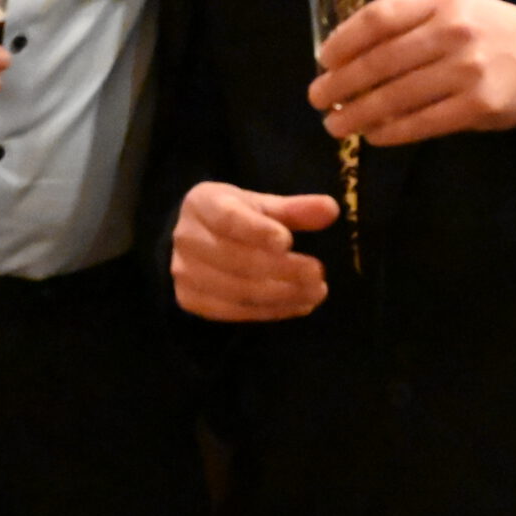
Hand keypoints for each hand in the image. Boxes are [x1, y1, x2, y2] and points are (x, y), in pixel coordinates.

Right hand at [170, 181, 337, 321]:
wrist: (195, 241)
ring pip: (237, 289)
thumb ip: (295, 209)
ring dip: (282, 294)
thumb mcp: (261, 205)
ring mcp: (184, 272)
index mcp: (202, 203)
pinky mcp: (190, 300)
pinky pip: (234, 311)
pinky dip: (271, 311)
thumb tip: (331, 210)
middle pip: (236, 259)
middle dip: (282, 269)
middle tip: (318, 273)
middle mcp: (187, 237)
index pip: (228, 218)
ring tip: (316, 292)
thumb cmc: (235, 218)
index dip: (257, 231)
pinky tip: (298, 305)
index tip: (288, 242)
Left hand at [310, 0, 515, 146]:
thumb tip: (345, 52)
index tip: (322, 60)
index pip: (379, 18)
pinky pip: (422, 123)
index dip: (343, 41)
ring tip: (335, 124)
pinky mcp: (478, 107)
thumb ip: (407, 21)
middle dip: (340, 83)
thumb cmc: (485, 30)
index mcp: (441, 1)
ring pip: (397, 96)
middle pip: (380, 61)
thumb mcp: (451, 7)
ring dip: (358, 114)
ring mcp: (467, 71)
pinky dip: (391, 132)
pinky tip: (373, 136)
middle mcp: (453, 33)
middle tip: (316, 98)